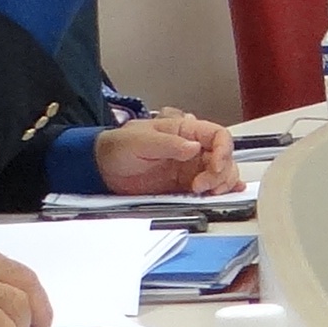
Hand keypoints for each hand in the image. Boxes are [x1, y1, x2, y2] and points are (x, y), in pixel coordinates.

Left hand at [89, 111, 244, 195]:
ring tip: (204, 193)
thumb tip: (194, 147)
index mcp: (185, 131)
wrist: (102, 169)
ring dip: (220, 185)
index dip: (223, 151)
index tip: (215, 167)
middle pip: (225, 158)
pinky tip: (222, 195)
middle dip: (221, 174)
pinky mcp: (185, 186)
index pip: (218, 136)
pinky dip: (219, 193)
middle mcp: (193, 149)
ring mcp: (190, 169)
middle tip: (201, 186)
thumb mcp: (141, 141)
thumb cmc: (118, 147)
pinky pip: (208, 190)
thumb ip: (168, 143)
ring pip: (221, 175)